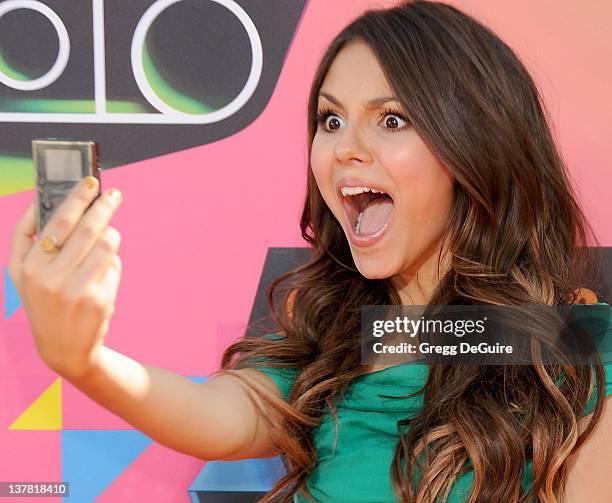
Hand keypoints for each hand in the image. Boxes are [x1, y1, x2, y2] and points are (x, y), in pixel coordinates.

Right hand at [8, 177, 122, 379]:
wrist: (64, 350)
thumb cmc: (48, 302)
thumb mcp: (26, 275)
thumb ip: (31, 239)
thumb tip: (51, 200)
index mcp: (25, 266)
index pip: (52, 221)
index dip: (72, 197)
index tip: (88, 180)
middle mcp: (46, 277)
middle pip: (82, 227)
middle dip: (101, 204)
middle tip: (113, 192)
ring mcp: (73, 289)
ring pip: (105, 243)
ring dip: (111, 233)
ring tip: (108, 234)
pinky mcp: (97, 300)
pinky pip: (113, 265)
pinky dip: (112, 262)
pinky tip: (103, 271)